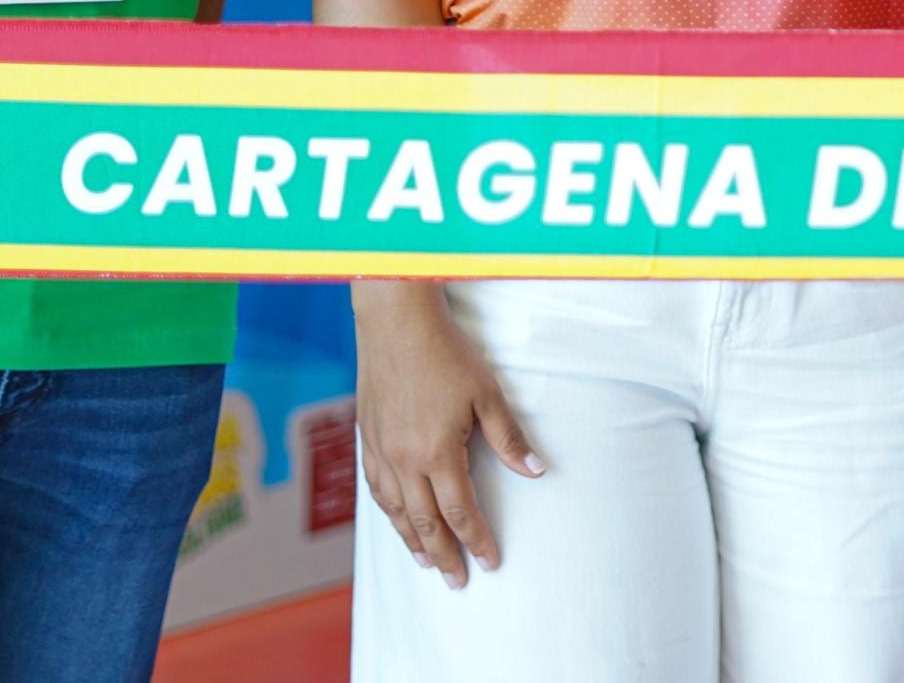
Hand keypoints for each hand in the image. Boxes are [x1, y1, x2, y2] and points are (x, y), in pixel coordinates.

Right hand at [353, 282, 540, 586]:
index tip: (490, 562)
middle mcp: (403, 460)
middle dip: (443, 555)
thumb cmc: (446, 352)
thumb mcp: (487, 394)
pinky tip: (395, 518)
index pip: (460, 512)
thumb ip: (508, 438)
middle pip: (425, 522)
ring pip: (395, 511)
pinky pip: (375, 487)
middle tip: (457, 581)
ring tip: (425, 562)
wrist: (396, 321)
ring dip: (411, 540)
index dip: (477, 540)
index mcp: (436, 453)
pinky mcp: (366, 436)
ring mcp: (381, 450)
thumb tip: (536, 471)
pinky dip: (387, 511)